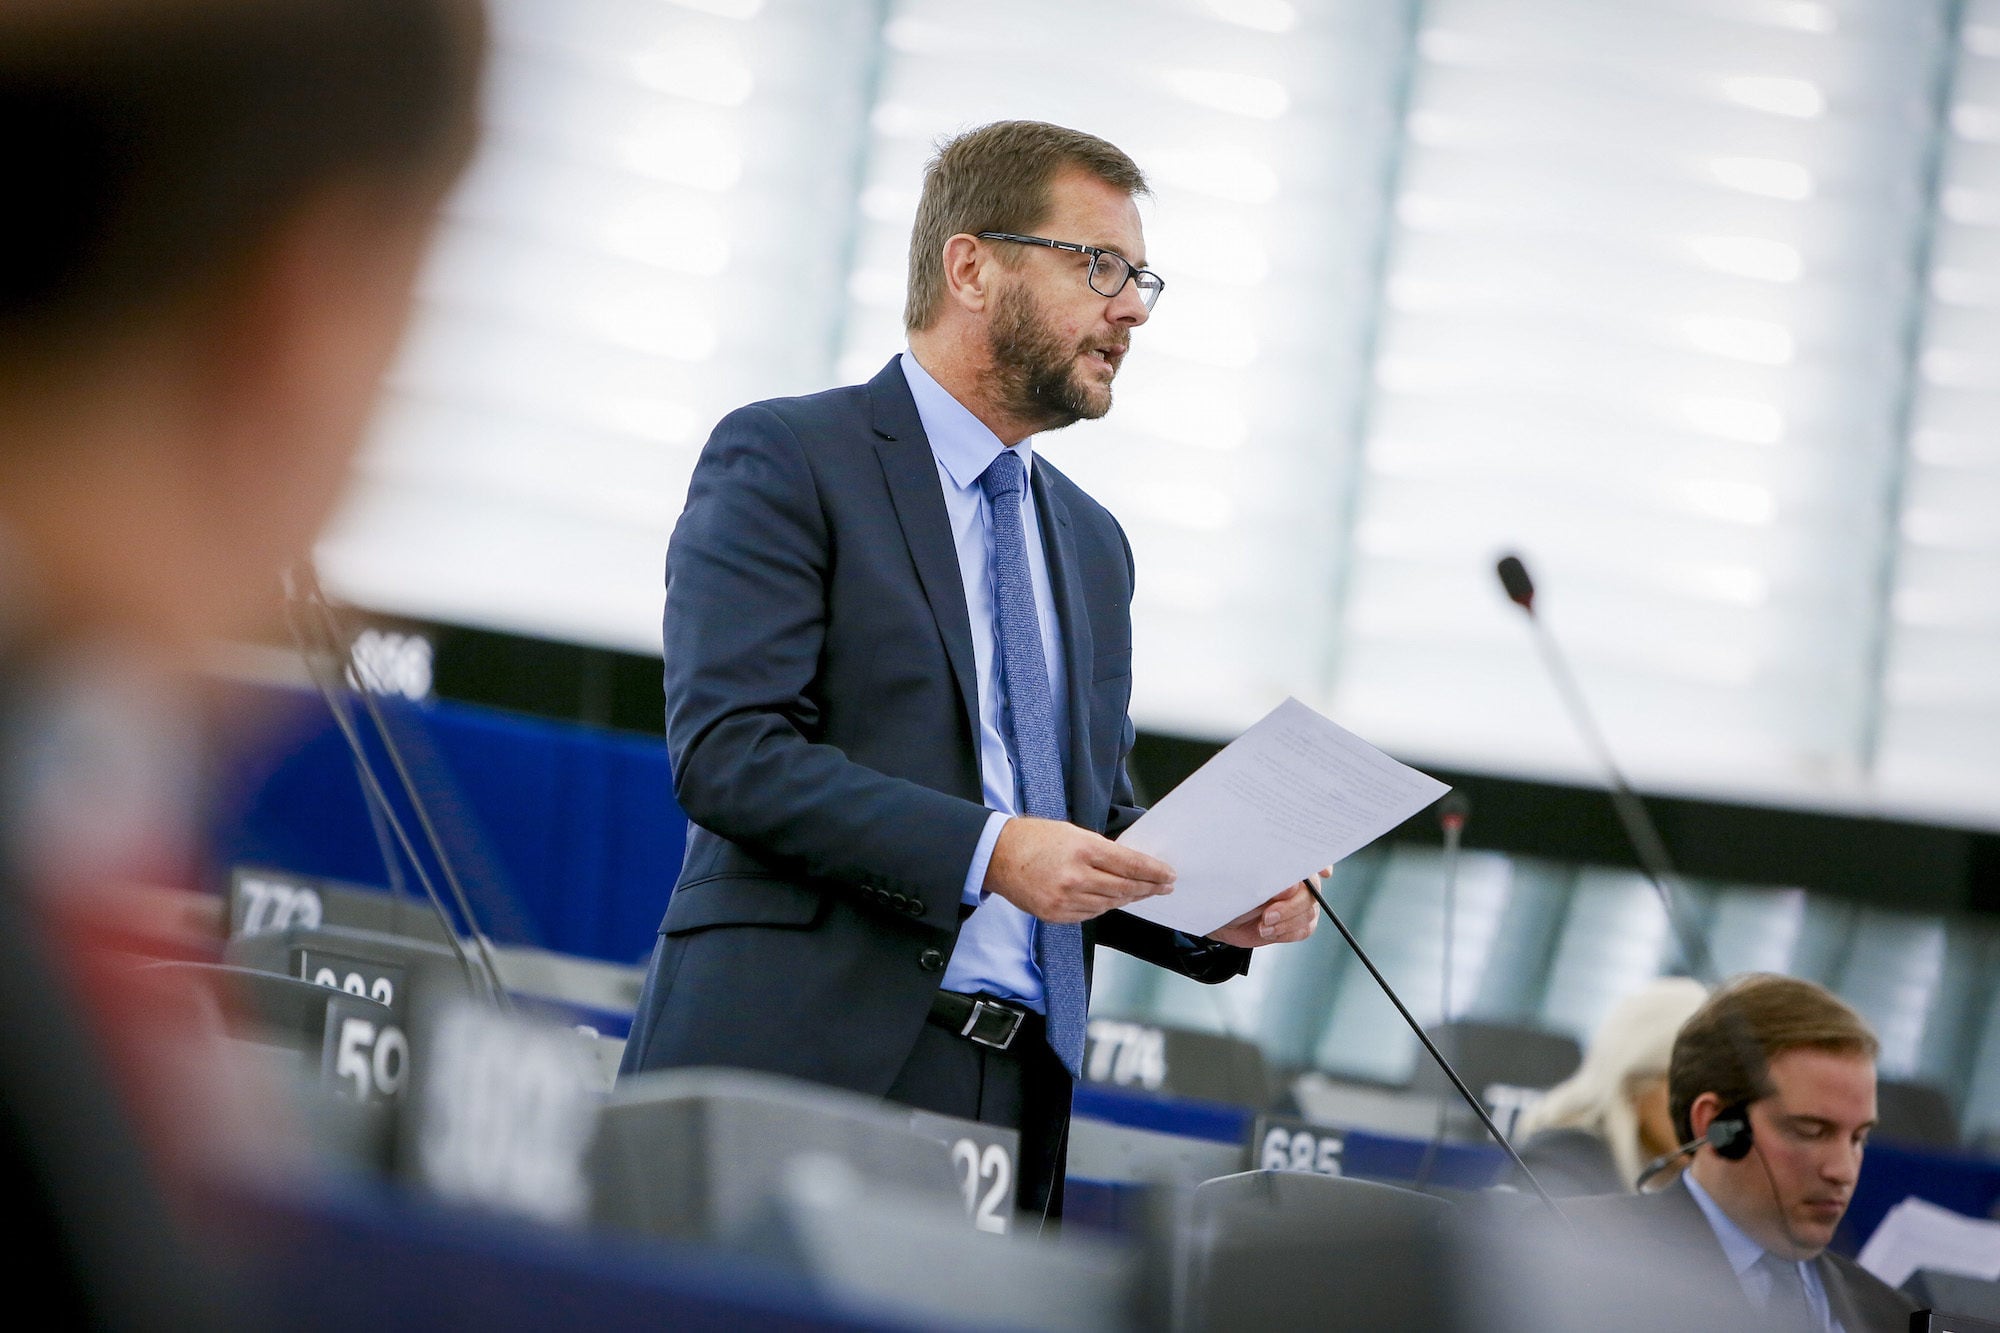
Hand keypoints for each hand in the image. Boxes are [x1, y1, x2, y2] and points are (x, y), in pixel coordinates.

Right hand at [983, 816, 1174, 923]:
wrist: (998, 856)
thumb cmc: (1034, 838)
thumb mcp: (1073, 832)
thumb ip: (1101, 850)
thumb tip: (1129, 865)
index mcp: (1082, 849)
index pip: (1130, 864)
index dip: (1153, 871)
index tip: (1168, 875)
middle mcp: (1075, 876)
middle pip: (1124, 888)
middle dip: (1149, 888)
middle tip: (1164, 887)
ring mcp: (1065, 899)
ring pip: (1109, 904)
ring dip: (1128, 898)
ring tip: (1141, 893)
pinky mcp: (1055, 915)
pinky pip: (1090, 914)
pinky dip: (1104, 907)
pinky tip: (1112, 900)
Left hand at [1206, 871, 1324, 948]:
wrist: (1222, 919)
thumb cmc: (1231, 895)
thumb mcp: (1244, 887)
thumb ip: (1269, 884)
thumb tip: (1292, 887)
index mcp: (1284, 864)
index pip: (1309, 858)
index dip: (1321, 864)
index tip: (1323, 873)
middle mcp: (1297, 882)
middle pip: (1312, 892)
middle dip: (1291, 907)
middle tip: (1268, 916)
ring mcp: (1300, 902)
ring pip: (1309, 913)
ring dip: (1285, 923)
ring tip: (1262, 926)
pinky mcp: (1296, 922)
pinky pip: (1305, 929)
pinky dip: (1286, 933)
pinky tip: (1268, 931)